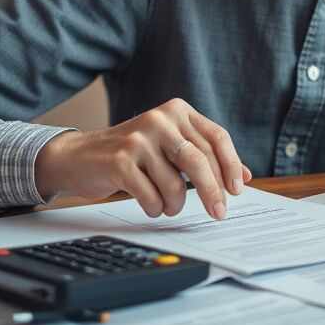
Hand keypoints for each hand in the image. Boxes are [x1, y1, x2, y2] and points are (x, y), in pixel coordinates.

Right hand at [35, 97, 251, 219]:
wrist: (80, 156)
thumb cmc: (133, 154)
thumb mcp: (171, 146)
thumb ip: (205, 156)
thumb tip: (244, 177)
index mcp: (177, 111)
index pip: (216, 137)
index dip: (231, 165)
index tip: (237, 190)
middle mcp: (160, 119)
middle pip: (199, 160)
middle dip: (213, 192)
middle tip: (218, 212)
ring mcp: (139, 140)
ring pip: (175, 184)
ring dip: (176, 205)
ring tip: (169, 206)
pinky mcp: (120, 161)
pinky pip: (151, 195)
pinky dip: (155, 208)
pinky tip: (151, 206)